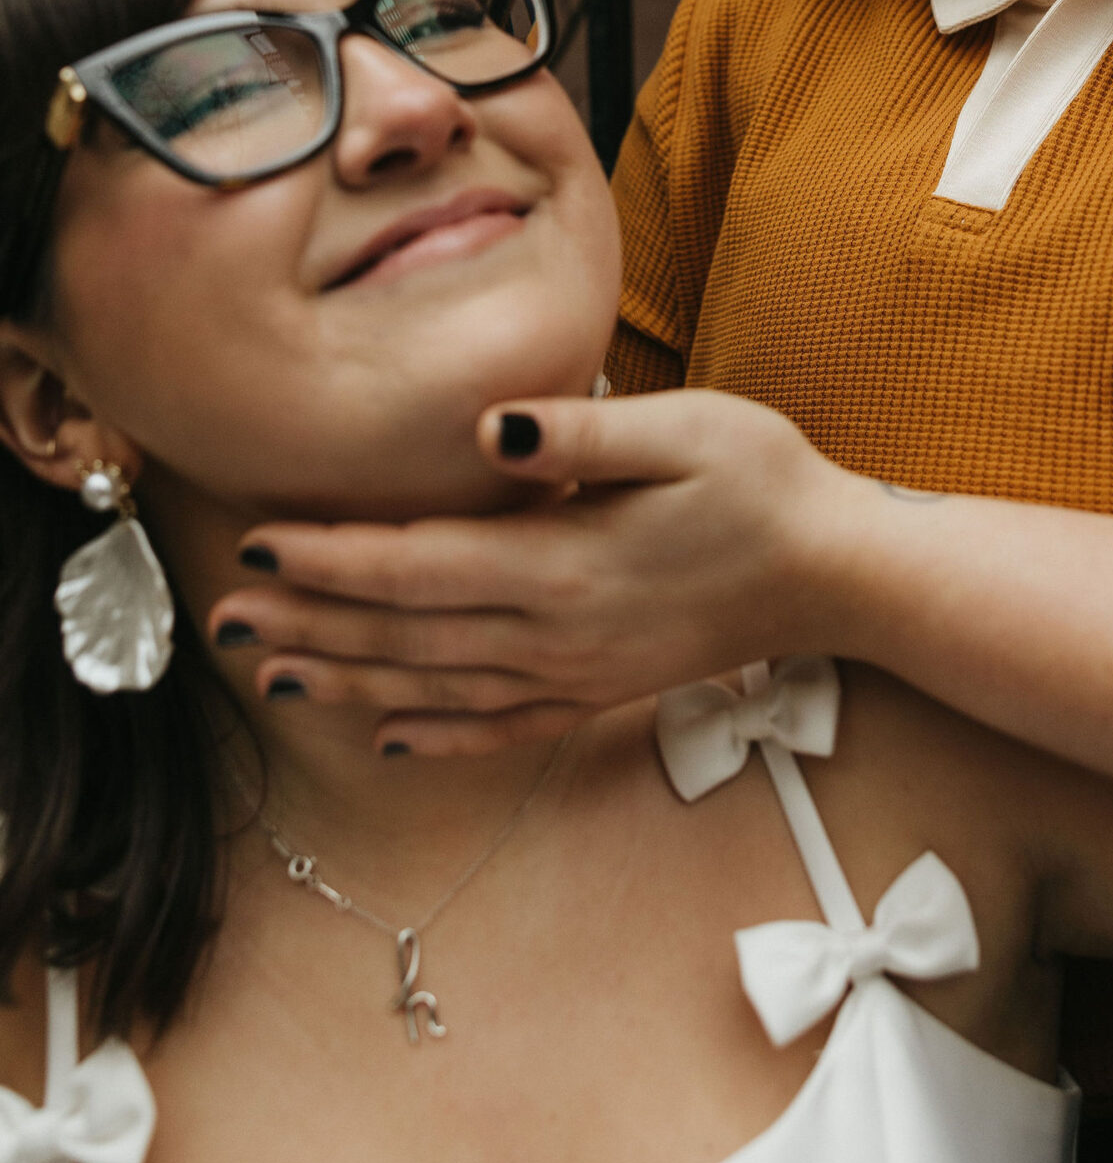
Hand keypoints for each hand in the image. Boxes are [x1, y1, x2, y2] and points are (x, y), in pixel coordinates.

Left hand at [206, 389, 858, 755]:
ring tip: (270, 672)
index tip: (258, 541)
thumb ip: (580, 433)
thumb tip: (485, 429)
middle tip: (223, 616)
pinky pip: (495, 728)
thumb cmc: (765, 481)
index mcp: (565, 564)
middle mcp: (556, 634)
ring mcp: (576, 674)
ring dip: (347, 678)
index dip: (332, 557)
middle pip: (406, 634)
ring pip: (434, 687)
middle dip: (310, 622)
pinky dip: (430, 734)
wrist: (840, 573)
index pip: (418, 566)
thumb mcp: (684, 428)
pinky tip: (384, 733)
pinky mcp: (600, 691)